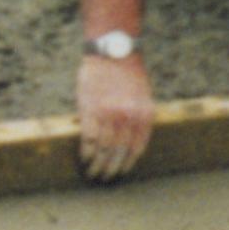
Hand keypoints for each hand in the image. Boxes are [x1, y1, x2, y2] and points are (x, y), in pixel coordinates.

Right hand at [76, 47, 153, 181]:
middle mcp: (128, 117)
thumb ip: (138, 118)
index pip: (136, 149)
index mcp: (144, 115)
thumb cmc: (128, 72)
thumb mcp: (143, 96)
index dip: (127, 164)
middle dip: (111, 169)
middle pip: (119, 153)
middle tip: (104, 178)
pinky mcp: (91, 111)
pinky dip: (86, 152)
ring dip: (96, 165)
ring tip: (92, 172)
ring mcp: (109, 115)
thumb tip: (130, 142)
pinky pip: (89, 139)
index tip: (120, 173)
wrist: (113, 50)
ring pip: (103, 150)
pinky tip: (84, 158)